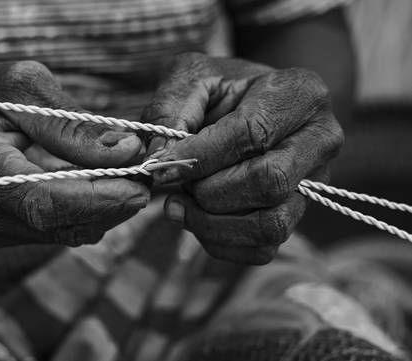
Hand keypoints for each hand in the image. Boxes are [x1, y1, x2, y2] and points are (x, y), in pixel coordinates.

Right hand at [0, 61, 148, 246]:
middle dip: (112, 202)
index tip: (141, 184)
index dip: (98, 198)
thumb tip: (129, 151)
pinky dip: (87, 208)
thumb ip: (73, 125)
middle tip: (146, 173)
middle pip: (59, 222)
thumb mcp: (24, 88)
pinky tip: (95, 180)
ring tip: (125, 170)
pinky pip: (58, 229)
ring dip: (105, 206)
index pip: (43, 199)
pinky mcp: (2, 235)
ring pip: (65, 231)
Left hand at [142, 53, 343, 263]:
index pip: (252, 134)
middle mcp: (319, 141)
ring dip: (212, 224)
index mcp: (299, 93)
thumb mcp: (192, 78)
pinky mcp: (297, 215)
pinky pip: (263, 248)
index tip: (160, 168)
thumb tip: (157, 158)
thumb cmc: (222, 89)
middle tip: (176, 184)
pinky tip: (195, 220)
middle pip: (270, 182)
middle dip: (210, 191)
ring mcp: (314, 185)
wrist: (253, 104)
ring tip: (177, 205)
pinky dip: (221, 243)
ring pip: (271, 224)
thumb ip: (170, 109)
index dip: (201, 157)